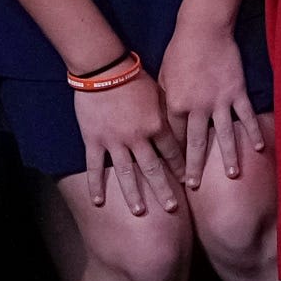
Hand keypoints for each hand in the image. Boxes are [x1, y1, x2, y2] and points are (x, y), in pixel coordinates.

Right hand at [72, 69, 178, 218]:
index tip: (185, 182)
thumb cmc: (134, 76)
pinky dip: (95, 185)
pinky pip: (94, 167)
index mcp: (156, 125)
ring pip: (126, 174)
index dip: (179, 168)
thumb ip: (167, 112)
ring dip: (134, 195)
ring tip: (140, 212)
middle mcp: (138, 138)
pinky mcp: (94, 140)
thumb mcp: (159, 92)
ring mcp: (115, 141)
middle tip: (172, 208)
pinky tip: (98, 202)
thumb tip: (181, 122)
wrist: (104, 68)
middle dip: (163, 190)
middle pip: (153, 169)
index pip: (172, 152)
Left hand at [155, 18, 263, 188]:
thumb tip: (166, 121)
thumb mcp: (163, 78)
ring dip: (228, 156)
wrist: (203, 29)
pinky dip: (253, 132)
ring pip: (223, 135)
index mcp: (175, 105)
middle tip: (195, 187)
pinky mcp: (236, 92)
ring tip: (232, 175)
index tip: (174, 172)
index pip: (173, 137)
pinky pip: (245, 116)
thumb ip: (166, 102)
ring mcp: (219, 101)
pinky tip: (260, 147)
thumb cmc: (179, 51)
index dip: (174, 156)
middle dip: (195, 167)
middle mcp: (197, 108)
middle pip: (196, 143)